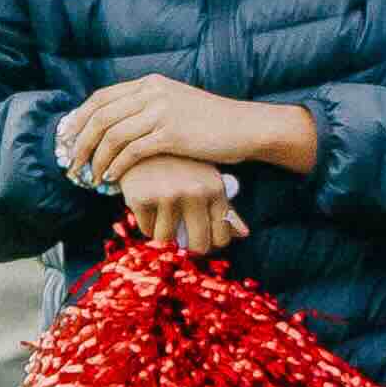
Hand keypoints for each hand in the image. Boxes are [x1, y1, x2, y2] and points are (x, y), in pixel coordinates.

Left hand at [58, 73, 261, 186]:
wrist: (246, 127)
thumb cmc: (212, 123)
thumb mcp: (176, 104)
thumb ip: (148, 108)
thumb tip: (117, 125)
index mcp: (150, 84)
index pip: (101, 98)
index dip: (78, 119)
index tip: (67, 139)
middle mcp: (152, 93)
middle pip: (101, 116)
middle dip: (80, 142)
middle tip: (72, 163)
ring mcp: (162, 112)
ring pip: (113, 135)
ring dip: (96, 159)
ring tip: (90, 177)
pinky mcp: (172, 134)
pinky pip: (132, 151)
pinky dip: (116, 166)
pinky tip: (112, 178)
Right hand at [117, 153, 244, 253]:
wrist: (142, 138)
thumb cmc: (181, 163)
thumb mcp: (206, 178)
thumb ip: (225, 207)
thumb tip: (243, 234)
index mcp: (215, 188)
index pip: (221, 236)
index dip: (212, 243)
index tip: (204, 240)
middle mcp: (194, 192)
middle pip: (197, 245)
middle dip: (191, 248)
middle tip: (185, 242)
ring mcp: (167, 194)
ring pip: (167, 239)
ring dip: (164, 233)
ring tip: (164, 215)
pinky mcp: (141, 197)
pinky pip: (147, 229)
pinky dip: (147, 223)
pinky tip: (148, 205)